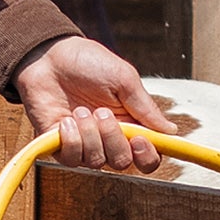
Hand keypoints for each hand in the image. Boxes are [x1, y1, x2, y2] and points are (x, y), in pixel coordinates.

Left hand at [12, 35, 166, 172]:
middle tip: (102, 112)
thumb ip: (146, 107)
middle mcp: (109, 139)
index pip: (147, 155)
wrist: (48, 57)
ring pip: (97, 162)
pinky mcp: (60, 147)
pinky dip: (71, 139)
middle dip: (113, 138)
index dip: (147, 156)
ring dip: (90, 134)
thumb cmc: (88, 63)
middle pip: (123, 162)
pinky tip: (66, 121)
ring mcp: (84, 144)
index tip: (139, 140)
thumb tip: (171, 131)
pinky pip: (72, 159)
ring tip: (80, 110)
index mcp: (130, 124)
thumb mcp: (123, 79)